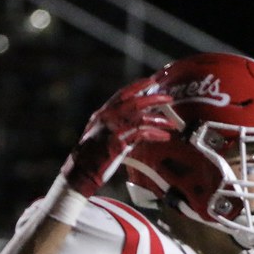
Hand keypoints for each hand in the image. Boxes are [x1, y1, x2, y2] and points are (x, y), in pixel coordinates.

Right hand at [61, 77, 176, 197]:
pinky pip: (141, 134)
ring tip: (171, 123)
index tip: (151, 81)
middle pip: (134, 102)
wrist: (81, 171)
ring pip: (140, 117)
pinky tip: (164, 136)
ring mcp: (112, 129)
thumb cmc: (93, 156)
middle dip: (153, 98)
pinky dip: (154, 134)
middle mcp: (107, 118)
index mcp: (102, 114)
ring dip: (158, 119)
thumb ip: (118, 126)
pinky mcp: (118, 143)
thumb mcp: (103, 135)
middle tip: (168, 98)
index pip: (121, 95)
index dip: (137, 87)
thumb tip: (138, 123)